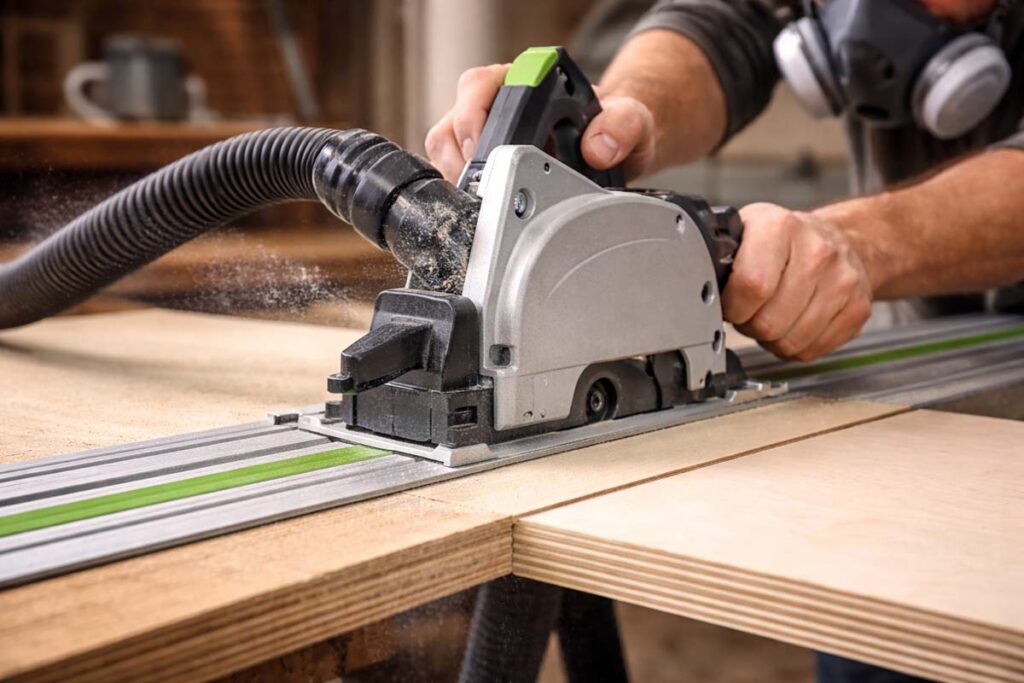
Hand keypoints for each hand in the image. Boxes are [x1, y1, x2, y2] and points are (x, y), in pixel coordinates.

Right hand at [425, 64, 656, 182]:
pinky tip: (482, 206)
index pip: (479, 86)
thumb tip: (597, 148)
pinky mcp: (480, 158)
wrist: (617, 145)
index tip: (485, 151)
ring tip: (484, 201)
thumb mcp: (631, 121)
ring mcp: (484, 130)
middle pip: (452, 121)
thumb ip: (622, 125)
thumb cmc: (615, 127)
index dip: (474, 119)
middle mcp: (496, 100)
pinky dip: (460, 189)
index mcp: (525, 79)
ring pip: (444, 146)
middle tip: (485, 187)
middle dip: (461, 159)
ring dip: (456, 175)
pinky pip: (451, 169)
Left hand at [723, 203, 872, 360]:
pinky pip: (813, 350)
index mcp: (779, 228)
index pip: (751, 286)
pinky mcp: (858, 308)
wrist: (842, 241)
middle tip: (753, 310)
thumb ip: (720, 257)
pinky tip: (796, 322)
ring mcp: (843, 281)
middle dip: (751, 324)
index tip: (731, 304)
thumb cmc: (785, 241)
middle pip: (769, 322)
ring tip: (774, 313)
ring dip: (773, 338)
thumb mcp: (746, 232)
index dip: (734, 306)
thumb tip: (697, 287)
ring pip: (790, 341)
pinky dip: (797, 345)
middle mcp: (817, 251)